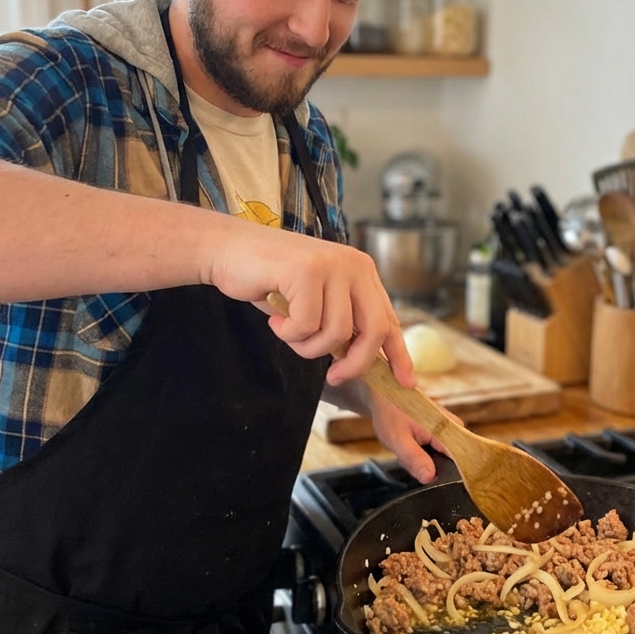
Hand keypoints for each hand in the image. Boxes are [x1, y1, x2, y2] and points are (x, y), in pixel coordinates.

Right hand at [204, 217, 412, 387]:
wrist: (229, 251)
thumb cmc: (270, 281)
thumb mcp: (316, 301)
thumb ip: (341, 321)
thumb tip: (362, 362)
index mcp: (362, 272)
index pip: (389, 319)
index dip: (398, 354)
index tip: (405, 382)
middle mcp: (354, 265)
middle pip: (373, 330)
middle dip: (355, 363)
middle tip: (333, 377)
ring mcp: (332, 265)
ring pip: (337, 333)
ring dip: (308, 346)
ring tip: (288, 331)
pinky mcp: (307, 271)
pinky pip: (307, 325)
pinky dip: (289, 333)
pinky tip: (275, 319)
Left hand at [368, 390, 461, 484]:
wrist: (383, 396)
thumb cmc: (389, 414)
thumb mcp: (398, 439)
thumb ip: (414, 458)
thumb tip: (430, 478)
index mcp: (447, 428)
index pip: (461, 459)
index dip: (449, 475)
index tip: (429, 477)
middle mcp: (453, 427)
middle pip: (451, 461)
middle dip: (429, 466)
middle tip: (409, 457)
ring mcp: (448, 428)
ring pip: (442, 457)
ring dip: (424, 460)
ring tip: (406, 449)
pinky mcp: (442, 430)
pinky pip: (437, 451)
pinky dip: (423, 453)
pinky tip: (410, 446)